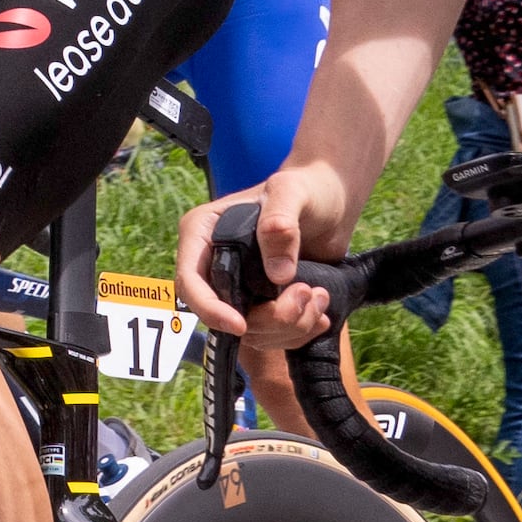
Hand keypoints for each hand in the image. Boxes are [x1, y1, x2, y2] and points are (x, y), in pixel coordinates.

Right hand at [179, 163, 357, 355]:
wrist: (331, 202)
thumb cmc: (306, 187)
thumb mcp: (292, 192)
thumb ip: (280, 222)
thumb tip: (277, 274)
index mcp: (204, 232)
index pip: (190, 281)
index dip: (209, 309)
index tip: (241, 324)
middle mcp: (215, 263)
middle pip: (221, 314)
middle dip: (266, 319)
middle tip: (305, 294)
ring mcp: (238, 286)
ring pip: (250, 331)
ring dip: (289, 325)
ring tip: (318, 296)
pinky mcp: (262, 302)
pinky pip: (271, 334)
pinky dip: (298, 331)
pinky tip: (319, 310)